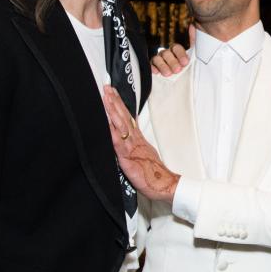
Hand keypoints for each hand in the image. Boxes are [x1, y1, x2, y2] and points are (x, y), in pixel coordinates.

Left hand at [103, 86, 178, 202]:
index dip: (120, 104)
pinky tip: (107, 124)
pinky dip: (113, 132)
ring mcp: (131, 147)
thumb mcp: (144, 155)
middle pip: (124, 117)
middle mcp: (134, 140)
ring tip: (107, 98)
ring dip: (113, 111)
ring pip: (121, 125)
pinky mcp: (128, 158)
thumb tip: (126, 139)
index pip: (127, 118)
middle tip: (108, 88)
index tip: (113, 93)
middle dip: (115, 101)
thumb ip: (134, 145)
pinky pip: (118, 144)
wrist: (163, 184)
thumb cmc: (154, 174)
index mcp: (137, 139)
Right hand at [151, 24, 193, 75]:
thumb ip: (193, 41)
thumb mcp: (194, 55)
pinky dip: (153, 68)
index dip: (180, 54)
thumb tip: (192, 26)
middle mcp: (167, 54)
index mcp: (176, 50)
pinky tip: (156, 72)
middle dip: (172, 62)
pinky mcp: (153, 68)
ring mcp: (159, 61)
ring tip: (168, 74)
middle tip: (177, 70)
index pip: (176, 48)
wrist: (183, 82)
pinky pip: (150, 66)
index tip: (185, 62)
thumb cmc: (188, 67)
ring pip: (158, 59)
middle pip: (167, 54)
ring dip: (163, 66)